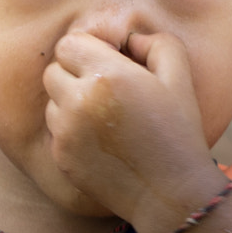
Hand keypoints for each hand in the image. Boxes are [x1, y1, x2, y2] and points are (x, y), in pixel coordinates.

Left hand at [42, 30, 227, 232]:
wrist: (169, 193)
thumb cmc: (178, 131)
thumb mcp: (180, 76)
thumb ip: (155, 43)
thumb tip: (128, 40)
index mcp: (106, 76)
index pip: (68, 44)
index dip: (87, 49)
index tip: (108, 62)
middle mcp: (78, 102)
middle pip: (53, 70)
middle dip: (74, 73)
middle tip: (105, 88)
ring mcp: (65, 132)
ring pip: (51, 101)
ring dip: (70, 102)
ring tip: (104, 116)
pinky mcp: (60, 157)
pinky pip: (55, 130)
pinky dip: (71, 130)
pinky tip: (101, 140)